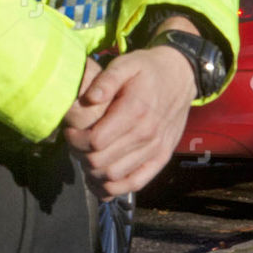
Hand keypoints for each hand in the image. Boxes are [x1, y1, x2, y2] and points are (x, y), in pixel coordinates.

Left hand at [63, 44, 196, 199]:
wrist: (181, 77)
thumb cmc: (148, 69)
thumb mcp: (127, 63)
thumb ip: (106, 80)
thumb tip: (89, 98)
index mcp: (135, 110)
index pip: (96, 141)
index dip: (76, 139)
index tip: (71, 129)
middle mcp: (147, 134)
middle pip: (101, 162)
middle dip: (80, 155)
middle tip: (76, 143)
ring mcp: (155, 149)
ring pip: (114, 177)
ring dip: (93, 172)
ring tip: (87, 155)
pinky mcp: (161, 159)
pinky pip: (135, 184)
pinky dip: (114, 188)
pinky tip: (100, 180)